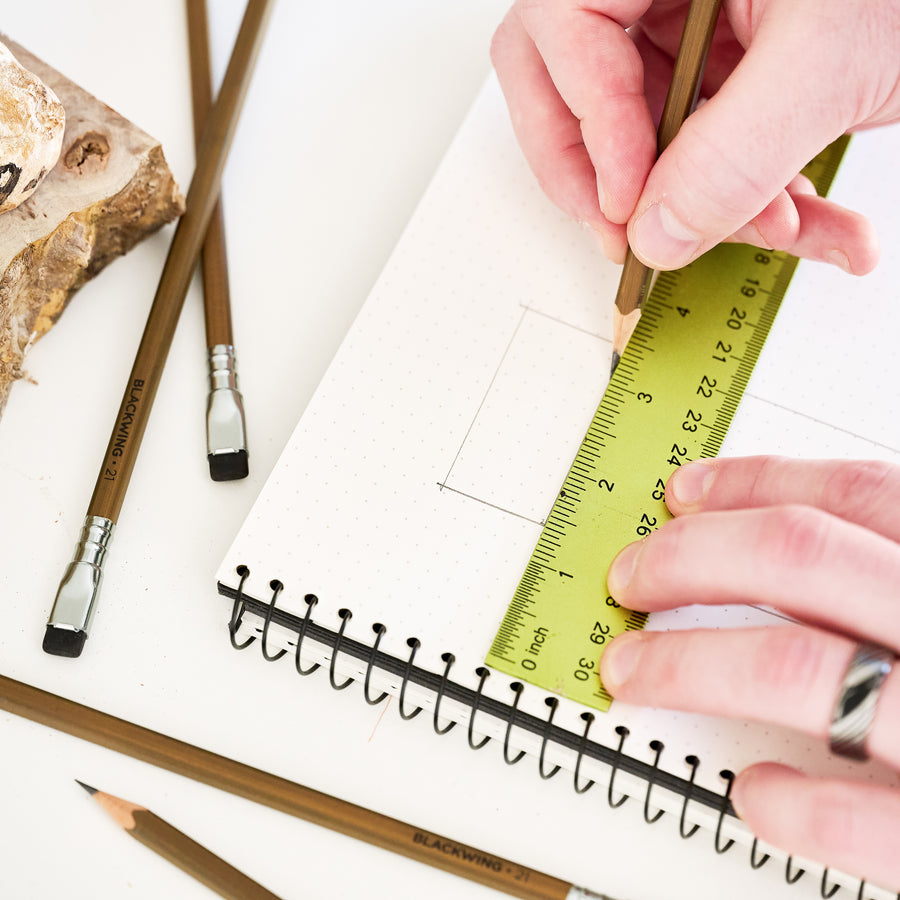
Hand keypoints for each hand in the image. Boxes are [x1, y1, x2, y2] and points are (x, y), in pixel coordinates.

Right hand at [491, 1, 898, 272]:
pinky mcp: (727, 66)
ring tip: (771, 228)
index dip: (587, 124)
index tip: (628, 202)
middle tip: (623, 230)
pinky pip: (698, 144)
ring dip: (699, 200)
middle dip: (599, 172)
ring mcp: (692, 22)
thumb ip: (732, 155)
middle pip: (566, 79)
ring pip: (638, 128)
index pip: (563, 25)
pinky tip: (799, 219)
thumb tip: (655, 233)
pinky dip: (745, 196)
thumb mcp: (830, 63)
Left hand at [600, 456, 899, 886]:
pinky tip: (752, 790)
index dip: (753, 484)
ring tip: (634, 670)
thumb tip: (794, 527)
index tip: (683, 493)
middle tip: (632, 579)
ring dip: (689, 664)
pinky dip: (793, 800)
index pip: (856, 494)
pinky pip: (872, 816)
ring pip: (800, 668)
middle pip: (801, 558)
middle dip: (690, 559)